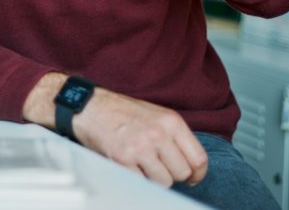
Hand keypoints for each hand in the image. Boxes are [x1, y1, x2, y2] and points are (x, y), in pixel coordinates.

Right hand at [74, 88, 208, 187]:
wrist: (90, 106)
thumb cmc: (123, 111)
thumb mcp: (156, 114)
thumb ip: (175, 137)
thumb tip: (191, 164)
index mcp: (171, 121)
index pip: (198, 158)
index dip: (197, 174)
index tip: (191, 177)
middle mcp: (158, 134)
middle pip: (182, 173)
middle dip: (172, 174)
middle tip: (160, 167)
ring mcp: (141, 147)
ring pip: (164, 182)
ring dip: (155, 178)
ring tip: (142, 164)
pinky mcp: (123, 159)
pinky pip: (142, 183)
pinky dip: (137, 179)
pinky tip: (130, 166)